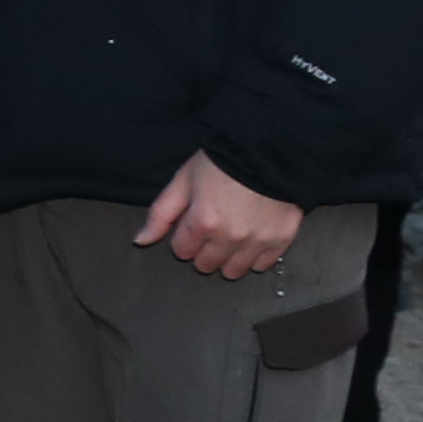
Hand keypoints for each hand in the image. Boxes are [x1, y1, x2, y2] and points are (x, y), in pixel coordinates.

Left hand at [137, 148, 304, 281]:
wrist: (269, 150)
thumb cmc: (221, 162)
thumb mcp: (183, 180)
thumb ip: (161, 214)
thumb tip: (140, 241)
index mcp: (203, 222)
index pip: (182, 251)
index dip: (183, 238)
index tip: (192, 224)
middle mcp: (230, 238)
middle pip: (206, 264)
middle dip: (203, 250)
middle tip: (211, 231)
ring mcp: (258, 241)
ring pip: (233, 271)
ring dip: (227, 259)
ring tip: (230, 238)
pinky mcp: (282, 240)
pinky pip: (263, 266)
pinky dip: (255, 257)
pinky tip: (251, 240)